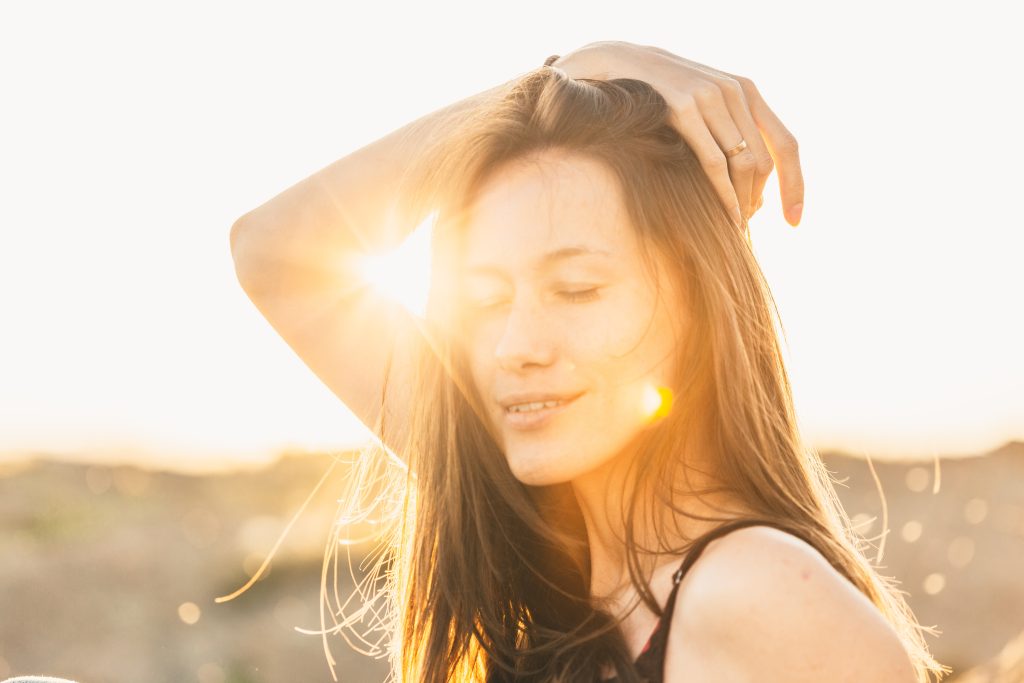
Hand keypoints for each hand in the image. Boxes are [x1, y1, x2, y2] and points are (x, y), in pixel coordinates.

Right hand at [552, 41, 803, 226]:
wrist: (618, 63)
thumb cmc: (659, 95)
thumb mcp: (702, 105)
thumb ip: (729, 133)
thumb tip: (755, 189)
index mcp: (747, 90)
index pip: (786, 143)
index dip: (795, 185)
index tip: (795, 220)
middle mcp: (735, 90)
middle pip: (765, 160)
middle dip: (760, 200)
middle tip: (745, 227)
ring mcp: (710, 97)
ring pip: (743, 164)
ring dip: (742, 201)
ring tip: (733, 226)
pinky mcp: (684, 108)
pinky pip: (714, 162)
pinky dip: (725, 194)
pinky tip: (726, 216)